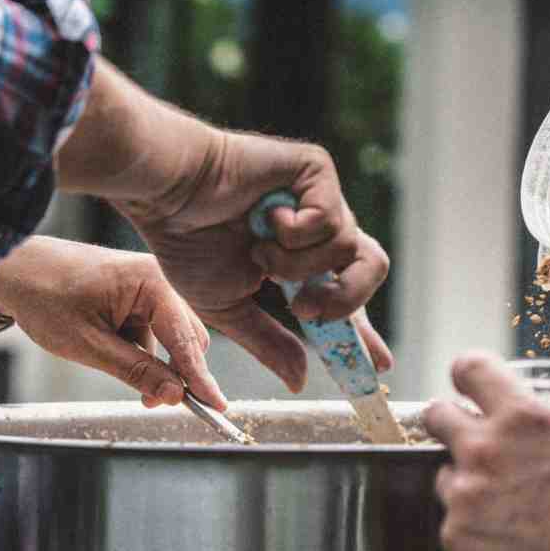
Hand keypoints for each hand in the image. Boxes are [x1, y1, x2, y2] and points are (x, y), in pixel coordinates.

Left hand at [0, 236, 225, 408]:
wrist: (11, 269)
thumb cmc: (45, 295)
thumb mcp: (89, 344)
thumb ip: (135, 371)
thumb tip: (173, 395)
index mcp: (152, 282)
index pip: (186, 339)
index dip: (200, 378)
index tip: (216, 407)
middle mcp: (157, 280)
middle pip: (186, 338)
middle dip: (175, 374)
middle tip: (157, 404)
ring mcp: (146, 287)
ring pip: (167, 338)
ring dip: (154, 365)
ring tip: (128, 383)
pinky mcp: (133, 296)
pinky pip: (149, 332)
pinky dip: (138, 352)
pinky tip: (113, 357)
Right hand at [55, 61, 391, 392]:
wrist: (170, 197)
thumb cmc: (187, 243)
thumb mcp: (229, 308)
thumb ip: (268, 342)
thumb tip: (298, 380)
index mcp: (301, 260)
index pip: (346, 296)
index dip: (364, 330)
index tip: (380, 363)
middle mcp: (318, 228)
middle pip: (371, 268)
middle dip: (344, 299)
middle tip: (306, 310)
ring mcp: (319, 197)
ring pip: (348, 248)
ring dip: (297, 264)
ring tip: (259, 253)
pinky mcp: (316, 170)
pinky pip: (330, 219)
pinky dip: (294, 233)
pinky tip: (264, 218)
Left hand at [423, 352, 549, 550]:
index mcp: (524, 419)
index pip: (470, 370)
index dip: (468, 376)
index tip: (470, 386)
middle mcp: (484, 450)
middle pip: (437, 416)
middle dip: (451, 424)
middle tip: (474, 443)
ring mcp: (465, 495)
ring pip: (445, 475)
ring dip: (467, 485)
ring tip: (505, 507)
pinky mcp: (456, 538)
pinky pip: (453, 524)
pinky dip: (474, 531)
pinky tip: (506, 542)